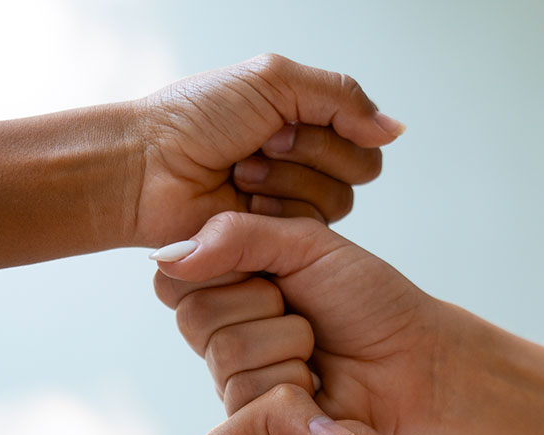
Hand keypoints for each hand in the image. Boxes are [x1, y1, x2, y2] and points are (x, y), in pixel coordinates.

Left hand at [133, 54, 402, 244]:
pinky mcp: (275, 244)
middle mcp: (305, 165)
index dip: (328, 133)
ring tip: (240, 175)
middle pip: (357, 173)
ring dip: (287, 184)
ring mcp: (290, 207)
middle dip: (306, 156)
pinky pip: (308, 234)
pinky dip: (275, 214)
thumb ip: (341, 98)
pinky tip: (239, 203)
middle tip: (255, 149)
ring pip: (335, 205)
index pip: (364, 137)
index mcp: (307, 122)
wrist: (149, 166)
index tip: (276, 123)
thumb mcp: (274, 81)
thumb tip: (395, 131)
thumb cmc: (197, 118)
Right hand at [152, 212, 440, 434]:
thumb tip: (167, 256)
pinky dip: (295, 386)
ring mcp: (236, 382)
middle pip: (197, 318)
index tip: (275, 274)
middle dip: (265, 309)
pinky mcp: (255, 426)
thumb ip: (238, 236)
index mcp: (226, 285)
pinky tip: (319, 388)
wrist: (413, 362)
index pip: (179, 276)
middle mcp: (222, 335)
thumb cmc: (367, 300)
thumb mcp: (306, 245)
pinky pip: (247, 400)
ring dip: (287, 347)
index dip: (227, 271)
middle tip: (305, 314)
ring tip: (317, 352)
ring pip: (226, 358)